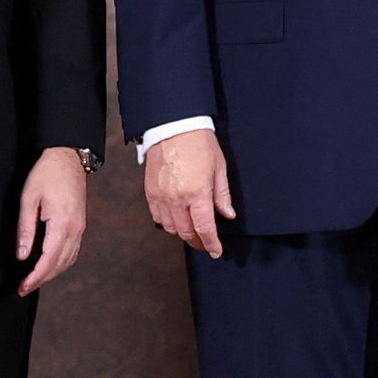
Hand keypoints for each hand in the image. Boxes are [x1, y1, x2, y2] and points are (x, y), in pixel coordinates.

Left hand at [14, 147, 90, 292]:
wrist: (68, 156)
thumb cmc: (46, 173)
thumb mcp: (29, 199)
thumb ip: (26, 229)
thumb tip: (22, 255)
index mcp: (61, 224)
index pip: (48, 260)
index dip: (35, 277)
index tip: (23, 287)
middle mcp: (75, 230)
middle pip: (59, 264)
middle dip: (41, 279)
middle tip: (24, 288)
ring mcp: (80, 228)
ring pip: (68, 260)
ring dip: (52, 273)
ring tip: (34, 279)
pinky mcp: (80, 224)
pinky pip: (73, 251)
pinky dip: (61, 262)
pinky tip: (50, 264)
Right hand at [145, 130, 233, 257]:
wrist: (173, 126)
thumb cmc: (198, 143)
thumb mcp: (219, 168)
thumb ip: (222, 196)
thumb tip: (227, 214)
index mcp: (197, 194)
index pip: (205, 229)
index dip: (211, 244)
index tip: (216, 251)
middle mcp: (177, 199)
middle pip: (186, 232)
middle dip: (198, 242)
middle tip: (206, 244)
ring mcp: (161, 197)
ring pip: (170, 228)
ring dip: (182, 233)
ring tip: (192, 231)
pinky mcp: (150, 192)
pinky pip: (157, 216)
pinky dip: (166, 223)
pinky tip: (175, 220)